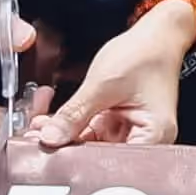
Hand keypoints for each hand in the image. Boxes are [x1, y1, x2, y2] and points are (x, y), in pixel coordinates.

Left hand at [26, 0, 195, 149]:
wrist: (156, 33)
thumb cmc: (144, 53)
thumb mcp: (102, 84)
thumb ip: (74, 113)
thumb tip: (50, 137)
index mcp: (153, 135)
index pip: (111, 161)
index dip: (77, 158)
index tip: (49, 150)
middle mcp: (146, 140)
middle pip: (101, 156)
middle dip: (68, 146)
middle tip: (38, 137)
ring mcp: (133, 132)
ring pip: (93, 144)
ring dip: (67, 135)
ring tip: (41, 125)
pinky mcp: (121, 123)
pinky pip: (93, 131)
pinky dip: (74, 124)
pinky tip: (54, 119)